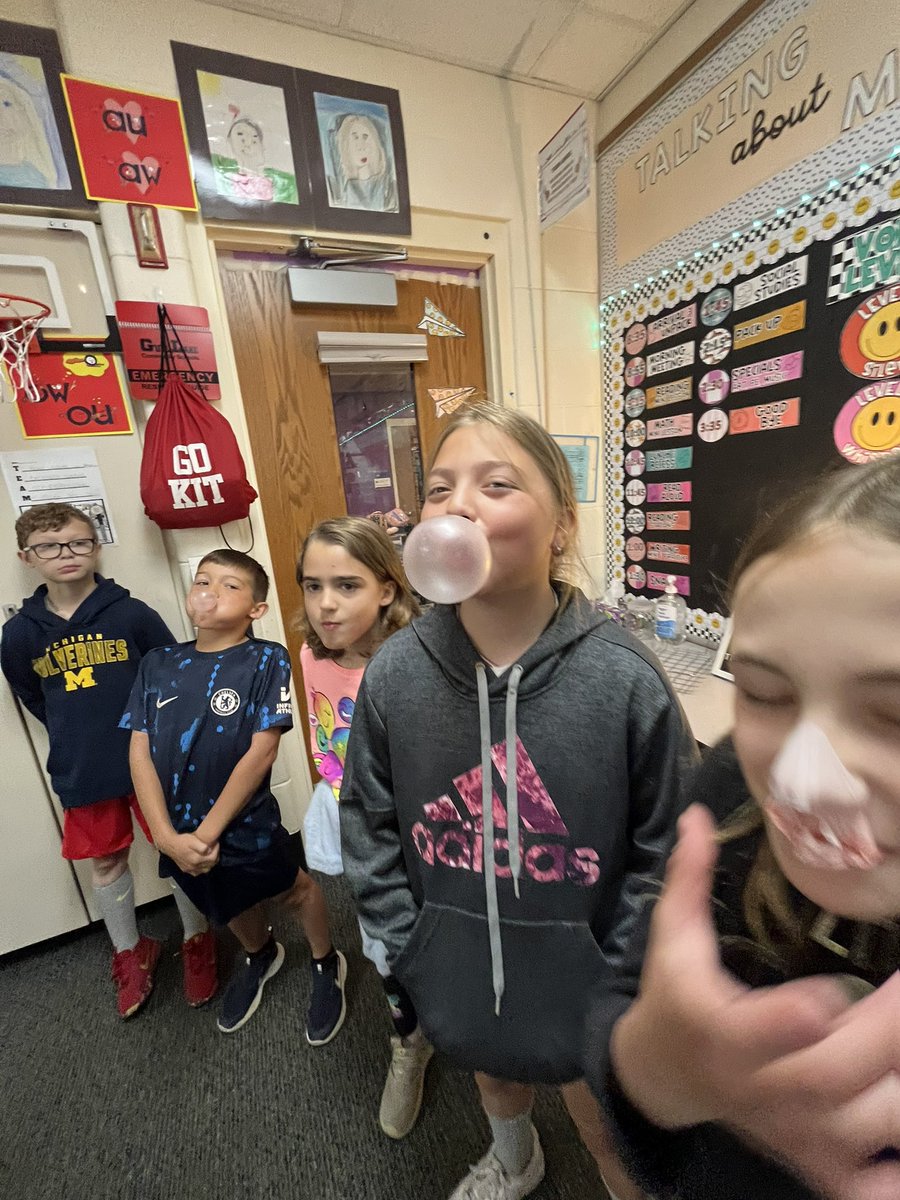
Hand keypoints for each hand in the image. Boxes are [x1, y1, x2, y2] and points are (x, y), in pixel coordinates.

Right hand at [160, 831, 218, 876]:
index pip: (213, 858)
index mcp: (196, 859)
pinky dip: (202, 868)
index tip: (216, 843)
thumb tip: (209, 850)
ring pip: (205, 870)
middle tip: (215, 849)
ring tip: (210, 855)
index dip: (217, 850)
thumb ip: (202, 847)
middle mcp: (194, 867)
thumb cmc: (181, 841)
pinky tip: (202, 862)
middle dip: (215, 857)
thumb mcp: (193, 840)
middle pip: (211, 865)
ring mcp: (189, 869)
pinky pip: (198, 872)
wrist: (169, 844)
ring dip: (210, 863)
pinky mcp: (186, 870)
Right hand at [612, 805, 899, 1199]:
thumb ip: (688, 880)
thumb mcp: (671, 939)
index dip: (795, 1019)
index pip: (753, 1033)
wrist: (662, 1080)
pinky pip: (872, 1188)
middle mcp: (756, 1090)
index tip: (832, 992)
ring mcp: (793, 1133)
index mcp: (717, 1032)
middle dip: (885, 1033)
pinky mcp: (818, 1162)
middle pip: (829, 1075)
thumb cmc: (675, 997)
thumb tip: (696, 817)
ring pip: (865, 1124)